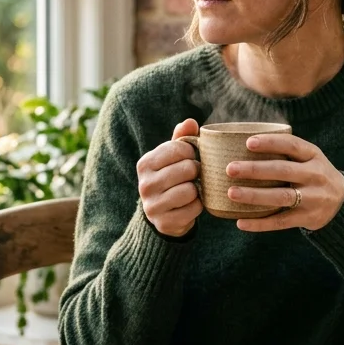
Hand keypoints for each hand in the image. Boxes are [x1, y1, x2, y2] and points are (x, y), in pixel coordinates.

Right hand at [136, 118, 203, 236]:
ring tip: (192, 190)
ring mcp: (153, 205)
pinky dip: (198, 206)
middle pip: (187, 169)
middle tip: (193, 176)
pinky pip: (194, 209)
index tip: (190, 158)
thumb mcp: (172, 157)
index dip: (192, 152)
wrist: (162, 214)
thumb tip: (190, 122)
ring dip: (197, 190)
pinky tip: (190, 205)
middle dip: (196, 172)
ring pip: (191, 190)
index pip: (179, 149)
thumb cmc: (170, 177)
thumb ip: (181, 138)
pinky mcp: (164, 222)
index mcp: (145, 163)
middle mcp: (145, 184)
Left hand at [225, 133, 343, 231]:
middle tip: (230, 169)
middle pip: (283, 171)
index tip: (248, 142)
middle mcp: (315, 175)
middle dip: (255, 169)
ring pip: (281, 197)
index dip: (270, 143)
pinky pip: (280, 222)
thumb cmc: (312, 173)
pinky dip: (260, 223)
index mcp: (313, 155)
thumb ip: (284, 150)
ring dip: (254, 195)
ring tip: (231, 193)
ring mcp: (312, 198)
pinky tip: (240, 222)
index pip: (292, 145)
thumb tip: (239, 142)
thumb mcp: (308, 158)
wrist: (342, 203)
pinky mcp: (307, 218)